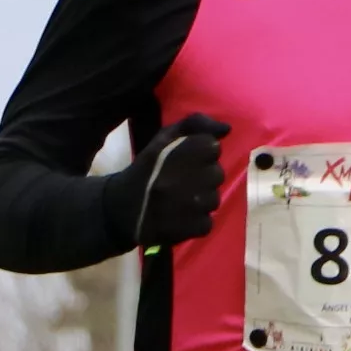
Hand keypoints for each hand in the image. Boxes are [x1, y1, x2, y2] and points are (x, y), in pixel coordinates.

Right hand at [127, 114, 230, 248]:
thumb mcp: (164, 138)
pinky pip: (208, 221)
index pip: (213, 147)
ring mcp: (198, 203)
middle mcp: (196, 176)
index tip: (183, 161)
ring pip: (214, 198)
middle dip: (202, 176)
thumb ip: (196, 124)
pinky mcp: (197, 226)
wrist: (123, 208)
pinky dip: (196, 221)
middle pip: (217, 173)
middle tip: (179, 182)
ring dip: (200, 199)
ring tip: (178, 200)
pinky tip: (179, 217)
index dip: (199, 154)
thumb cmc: (147, 170)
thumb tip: (226, 128)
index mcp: (189, 150)